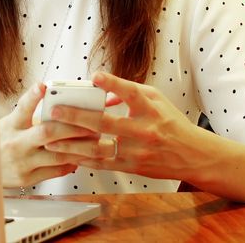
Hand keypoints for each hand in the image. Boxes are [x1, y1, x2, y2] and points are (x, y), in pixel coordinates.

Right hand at [0, 83, 97, 187]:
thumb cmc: (1, 142)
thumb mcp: (10, 124)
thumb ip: (31, 117)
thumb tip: (59, 106)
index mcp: (11, 125)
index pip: (22, 107)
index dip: (32, 96)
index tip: (43, 86)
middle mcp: (16, 143)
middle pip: (47, 132)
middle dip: (73, 127)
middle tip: (91, 122)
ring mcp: (22, 162)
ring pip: (57, 154)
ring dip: (79, 147)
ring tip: (93, 140)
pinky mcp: (27, 178)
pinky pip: (55, 171)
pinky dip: (70, 163)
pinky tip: (80, 157)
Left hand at [43, 72, 208, 180]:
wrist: (193, 155)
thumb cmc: (171, 123)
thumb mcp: (157, 99)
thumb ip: (130, 90)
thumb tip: (103, 85)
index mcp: (150, 109)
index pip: (131, 94)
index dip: (113, 84)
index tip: (96, 77)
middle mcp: (143, 130)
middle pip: (106, 123)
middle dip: (77, 117)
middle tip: (56, 111)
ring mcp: (136, 151)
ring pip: (98, 148)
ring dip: (72, 144)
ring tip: (51, 140)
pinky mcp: (132, 167)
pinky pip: (103, 164)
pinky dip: (83, 160)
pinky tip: (67, 155)